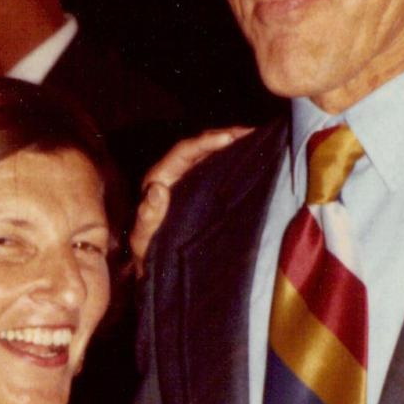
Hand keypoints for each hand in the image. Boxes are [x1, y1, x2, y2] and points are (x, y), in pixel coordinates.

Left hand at [130, 128, 252, 274]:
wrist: (155, 270)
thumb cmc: (146, 255)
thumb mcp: (143, 240)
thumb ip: (147, 217)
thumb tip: (157, 190)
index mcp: (159, 179)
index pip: (184, 151)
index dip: (207, 141)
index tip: (230, 137)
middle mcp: (174, 175)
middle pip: (202, 147)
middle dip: (227, 137)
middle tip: (255, 133)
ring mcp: (189, 182)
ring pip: (212, 156)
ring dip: (235, 147)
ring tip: (261, 141)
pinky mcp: (201, 192)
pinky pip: (219, 171)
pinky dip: (236, 163)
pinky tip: (256, 161)